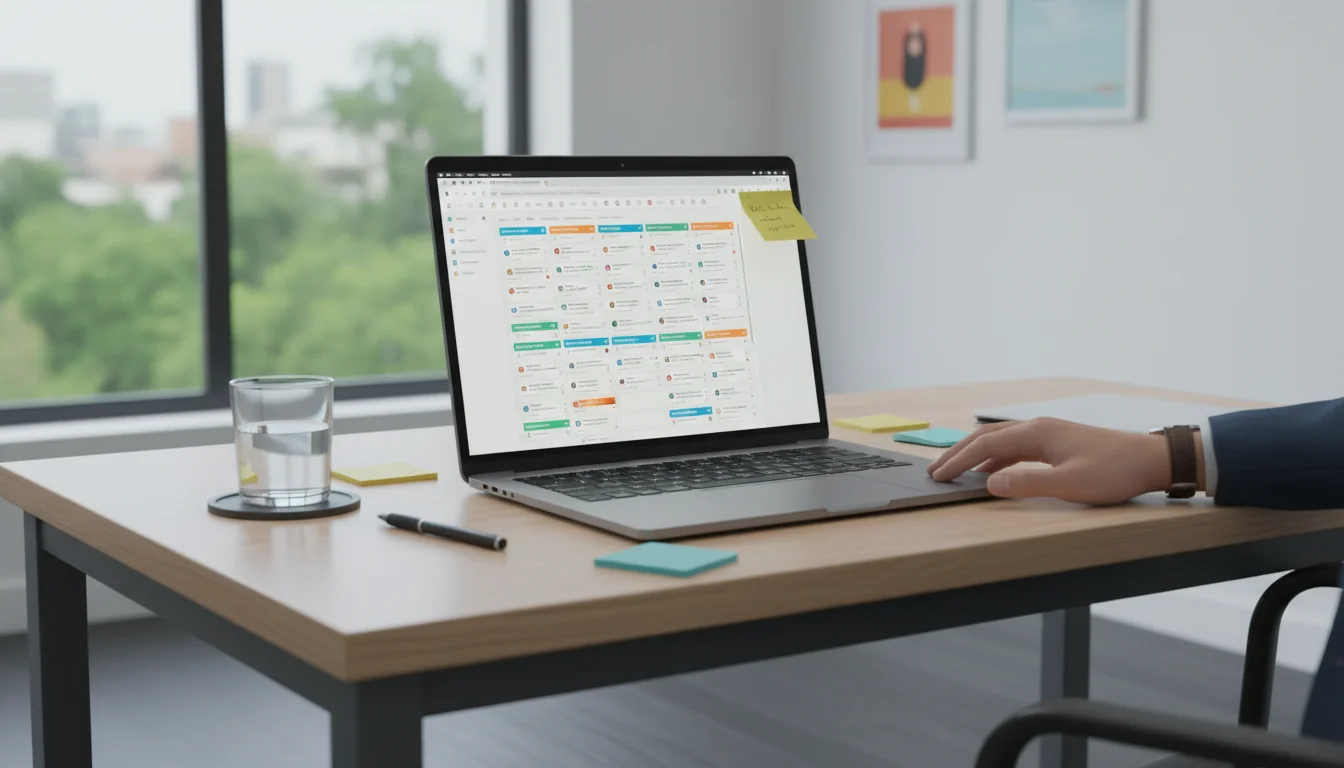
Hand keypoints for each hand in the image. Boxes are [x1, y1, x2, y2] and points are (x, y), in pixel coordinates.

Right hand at [926, 418, 1181, 503]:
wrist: (1152, 460)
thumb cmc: (1114, 471)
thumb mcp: (1070, 484)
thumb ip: (1028, 484)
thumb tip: (989, 484)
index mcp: (1037, 433)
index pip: (985, 446)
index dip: (958, 461)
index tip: (938, 476)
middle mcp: (1038, 427)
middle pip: (986, 437)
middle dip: (958, 453)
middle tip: (935, 471)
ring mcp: (1048, 433)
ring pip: (1000, 441)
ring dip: (975, 455)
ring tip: (956, 471)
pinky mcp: (1058, 442)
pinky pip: (1016, 447)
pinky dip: (996, 458)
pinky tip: (993, 472)